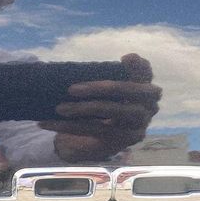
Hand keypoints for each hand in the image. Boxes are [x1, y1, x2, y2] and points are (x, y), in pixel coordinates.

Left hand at [41, 53, 160, 161]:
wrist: (97, 142)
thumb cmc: (103, 109)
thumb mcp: (105, 91)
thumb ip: (109, 75)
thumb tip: (114, 61)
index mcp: (146, 90)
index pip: (146, 73)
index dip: (139, 66)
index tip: (125, 58)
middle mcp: (149, 107)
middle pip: (127, 91)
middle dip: (98, 88)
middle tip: (71, 89)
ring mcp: (138, 126)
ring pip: (109, 112)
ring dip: (80, 110)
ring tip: (58, 108)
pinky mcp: (124, 141)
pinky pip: (96, 131)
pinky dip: (70, 127)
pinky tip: (50, 123)